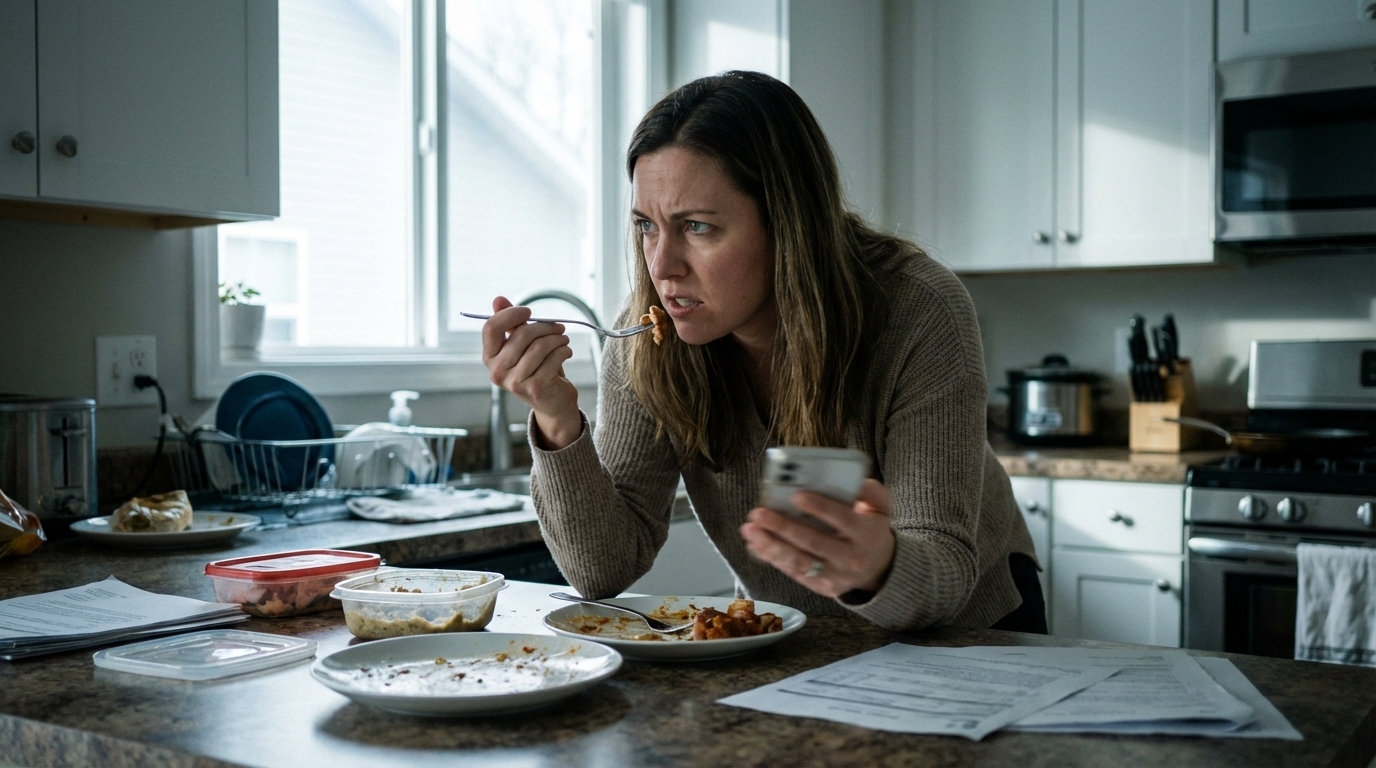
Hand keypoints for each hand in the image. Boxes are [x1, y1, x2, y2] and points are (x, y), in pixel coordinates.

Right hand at [481, 296, 581, 448]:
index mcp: (489, 358)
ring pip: (540, 346)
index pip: (491, 328)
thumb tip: (498, 299)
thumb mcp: (521, 346)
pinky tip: (566, 351)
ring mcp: (515, 382)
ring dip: (557, 338)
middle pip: (521, 335)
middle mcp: (497, 372)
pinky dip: (564, 350)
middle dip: (544, 326)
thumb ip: (510, 323)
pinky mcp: (536, 388)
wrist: (552, 403)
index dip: (511, 314)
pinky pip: (553, 358)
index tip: (529, 312)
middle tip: (559, 327)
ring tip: (564, 339)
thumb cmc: (536, 369)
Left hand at [739, 479, 895, 598]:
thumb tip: (853, 479)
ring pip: (799, 562)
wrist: (879, 568)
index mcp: (867, 534)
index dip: (820, 508)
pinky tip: (755, 544)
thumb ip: (870, 491)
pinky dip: (773, 558)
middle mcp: (851, 559)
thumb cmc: (871, 528)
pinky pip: (794, 572)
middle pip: (814, 543)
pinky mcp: (821, 587)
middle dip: (783, 527)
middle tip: (758, 512)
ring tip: (749, 530)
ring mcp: (835, 576)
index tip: (796, 496)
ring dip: (771, 546)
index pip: (843, 520)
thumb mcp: (880, 508)